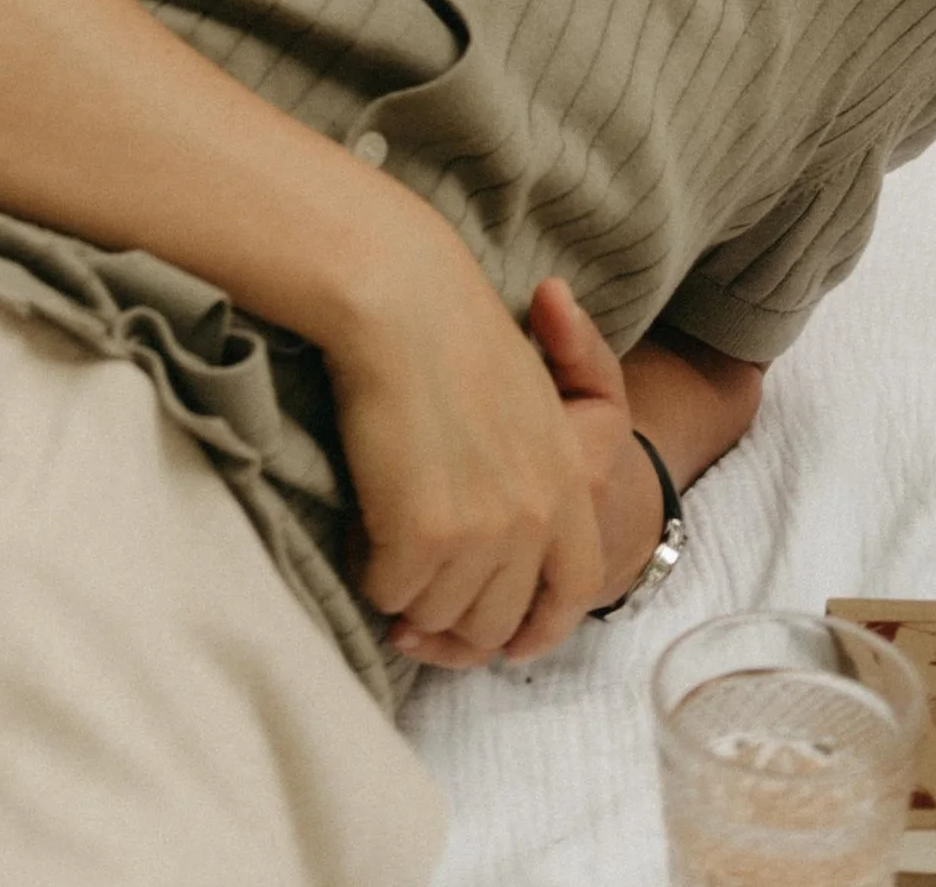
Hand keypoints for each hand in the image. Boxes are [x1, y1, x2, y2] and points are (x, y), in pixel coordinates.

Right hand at [323, 218, 615, 673]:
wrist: (405, 296)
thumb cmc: (453, 329)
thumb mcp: (528, 397)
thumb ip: (532, 476)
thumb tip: (504, 542)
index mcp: (569, 481)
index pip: (574, 589)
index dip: (538, 626)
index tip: (504, 640)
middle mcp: (534, 518)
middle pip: (493, 619)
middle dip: (450, 613)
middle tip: (411, 576)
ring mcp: (481, 532)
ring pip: (434, 614)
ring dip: (404, 588)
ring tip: (383, 532)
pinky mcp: (422, 534)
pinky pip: (387, 589)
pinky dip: (368, 565)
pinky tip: (361, 519)